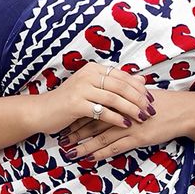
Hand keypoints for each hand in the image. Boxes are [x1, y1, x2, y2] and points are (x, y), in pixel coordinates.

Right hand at [33, 62, 155, 138]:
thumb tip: (142, 81)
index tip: (151, 100)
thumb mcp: (93, 90)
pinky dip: (116, 118)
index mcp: (93, 69)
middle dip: (139, 99)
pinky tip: (126, 124)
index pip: (122, 76)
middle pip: (121, 86)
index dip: (139, 88)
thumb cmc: (69, 103)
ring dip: (131, 109)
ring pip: (114, 98)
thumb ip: (115, 85)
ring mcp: (81, 88)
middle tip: (151, 110)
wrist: (42, 112)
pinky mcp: (76, 104)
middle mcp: (88, 75)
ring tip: (143, 118)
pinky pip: (101, 111)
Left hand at [58, 86, 174, 165]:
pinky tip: (91, 157)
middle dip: (76, 132)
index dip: (79, 116)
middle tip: (61, 140)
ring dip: (85, 145)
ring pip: (101, 137)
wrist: (181, 111)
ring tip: (71, 152)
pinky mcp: (138, 138)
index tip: (65, 122)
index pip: (95, 108)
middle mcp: (122, 113)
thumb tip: (113, 100)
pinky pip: (116, 147)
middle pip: (93, 123)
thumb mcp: (142, 98)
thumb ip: (126, 99)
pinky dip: (102, 153)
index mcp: (121, 102)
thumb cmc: (163, 104)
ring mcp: (129, 126)